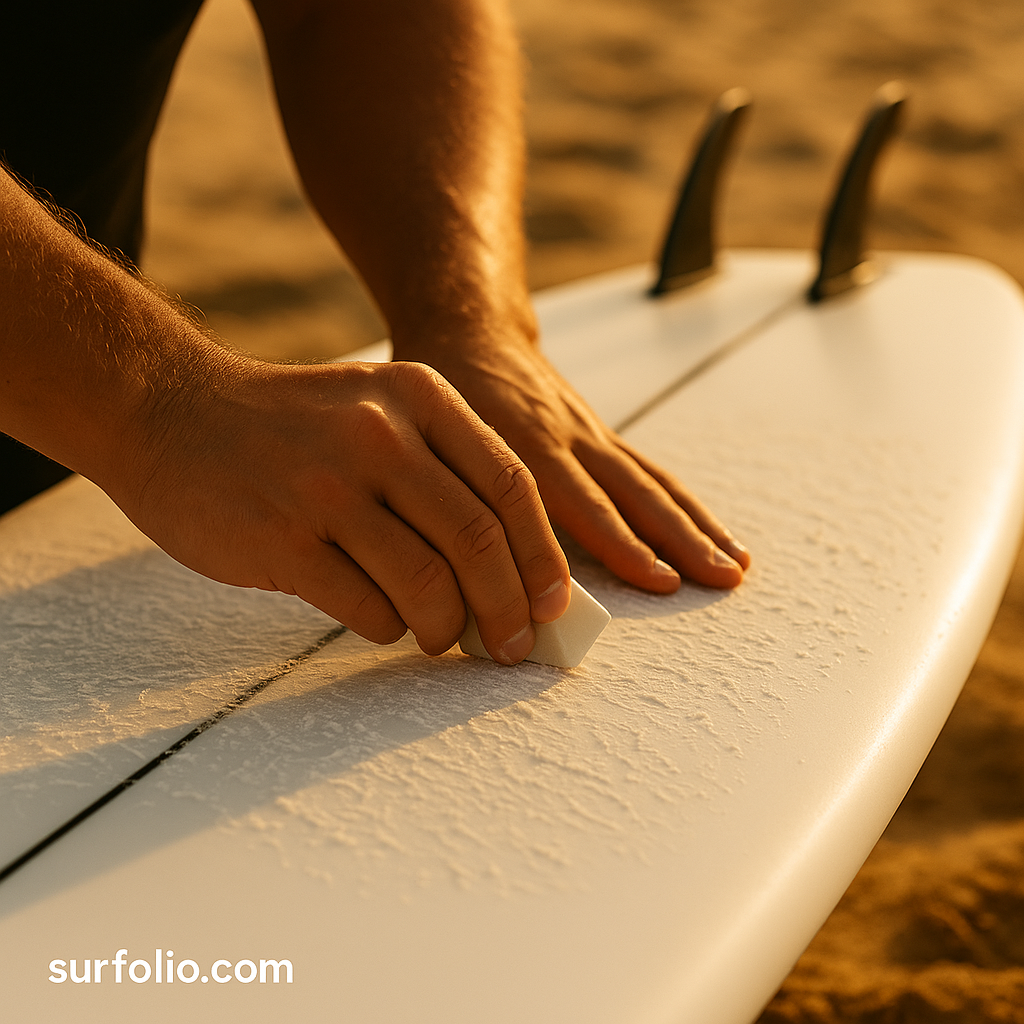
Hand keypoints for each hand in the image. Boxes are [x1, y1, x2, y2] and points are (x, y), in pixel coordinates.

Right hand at [115, 355, 570, 662]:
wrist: (169, 411)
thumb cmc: (293, 429)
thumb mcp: (377, 411)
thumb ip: (444, 472)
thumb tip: (515, 572)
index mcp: (420, 398)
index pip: (511, 486)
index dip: (543, 557)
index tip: (553, 606)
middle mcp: (381, 434)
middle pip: (479, 542)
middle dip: (508, 610)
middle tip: (513, 646)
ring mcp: (328, 485)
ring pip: (429, 585)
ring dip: (448, 629)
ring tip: (441, 638)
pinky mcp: (282, 538)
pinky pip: (368, 609)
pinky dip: (389, 628)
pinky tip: (382, 620)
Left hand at [396, 325, 749, 593]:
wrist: (473, 331)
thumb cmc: (446, 393)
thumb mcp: (435, 435)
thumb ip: (454, 495)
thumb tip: (463, 578)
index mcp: (527, 441)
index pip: (582, 501)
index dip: (621, 542)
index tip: (658, 579)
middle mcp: (571, 438)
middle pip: (636, 493)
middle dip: (681, 539)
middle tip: (719, 579)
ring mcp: (592, 435)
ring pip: (654, 483)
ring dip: (697, 526)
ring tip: (734, 565)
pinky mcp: (601, 435)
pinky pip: (650, 473)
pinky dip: (682, 506)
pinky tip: (710, 533)